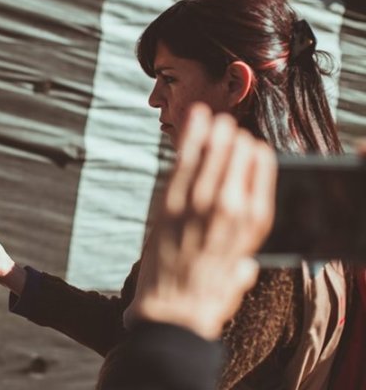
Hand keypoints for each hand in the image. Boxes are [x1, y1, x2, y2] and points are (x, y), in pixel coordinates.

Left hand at [125, 103, 276, 339]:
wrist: (171, 314)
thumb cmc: (205, 301)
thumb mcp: (237, 283)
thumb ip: (242, 267)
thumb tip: (243, 265)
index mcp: (251, 229)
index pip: (261, 180)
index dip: (256, 161)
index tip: (252, 150)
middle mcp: (229, 212)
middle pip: (238, 163)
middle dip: (235, 142)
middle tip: (231, 128)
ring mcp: (198, 206)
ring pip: (212, 158)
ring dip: (216, 134)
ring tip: (217, 118)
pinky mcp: (169, 205)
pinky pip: (183, 163)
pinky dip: (191, 138)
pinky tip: (196, 119)